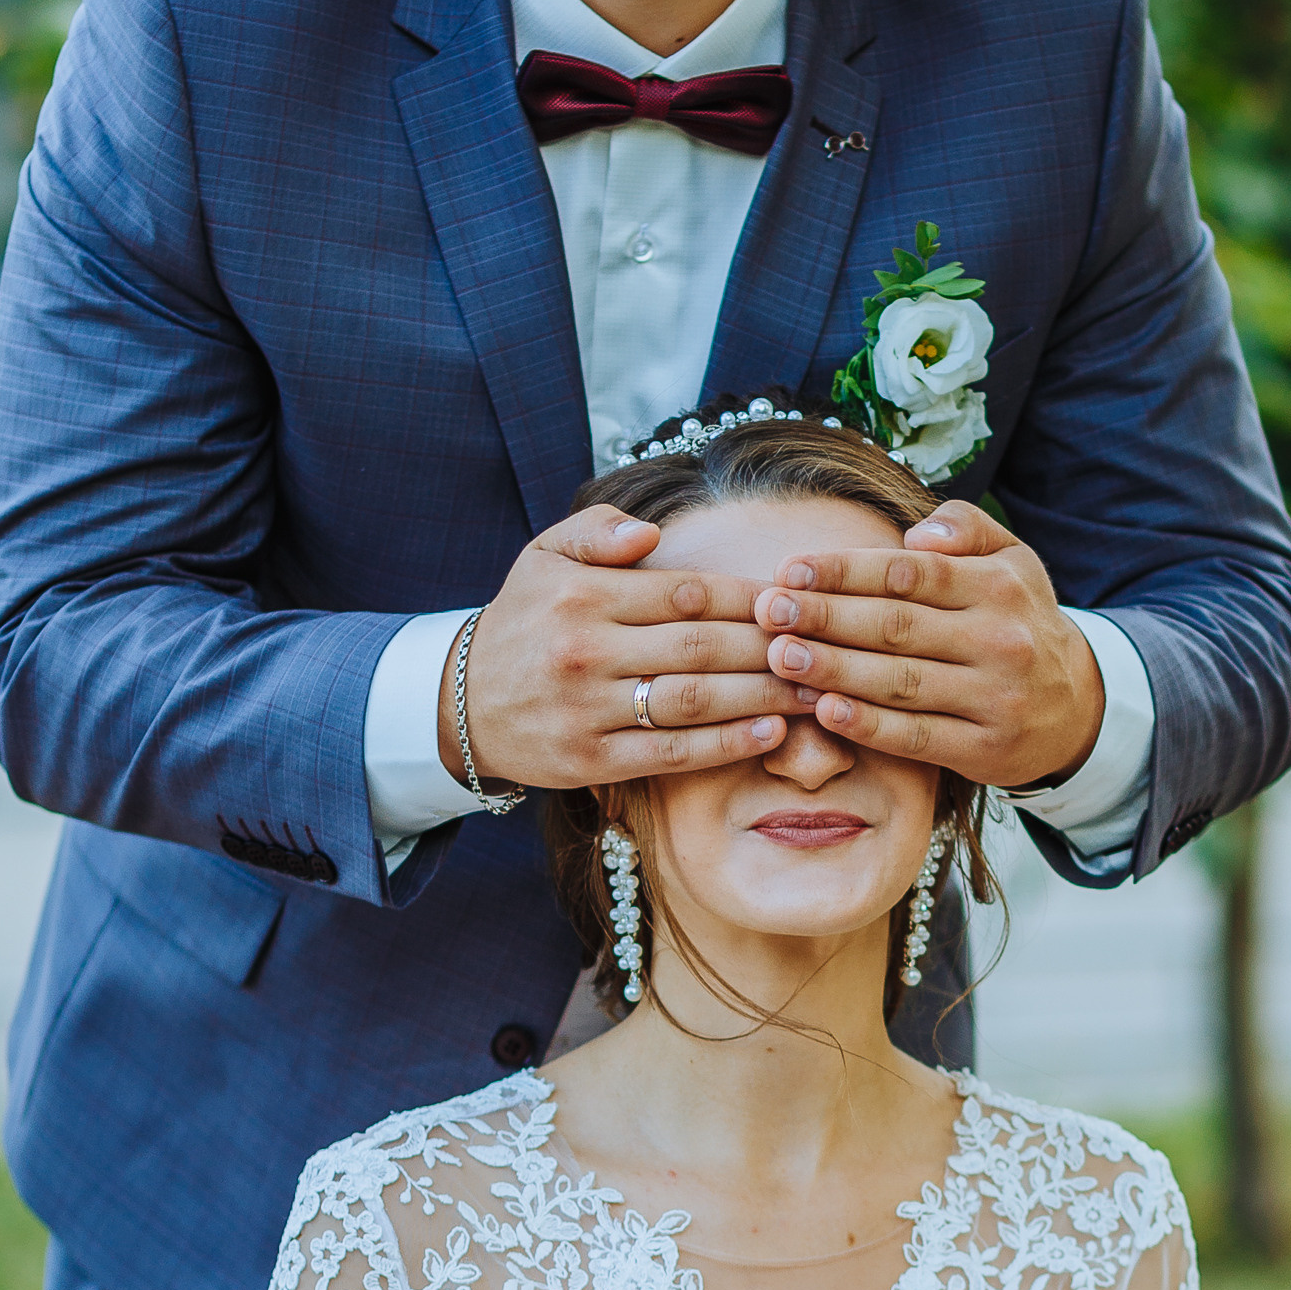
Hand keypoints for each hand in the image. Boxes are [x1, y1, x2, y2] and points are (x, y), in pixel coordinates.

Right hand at [448, 508, 808, 792]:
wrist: (461, 702)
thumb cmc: (524, 620)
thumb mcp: (544, 557)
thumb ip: (599, 531)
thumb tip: (652, 529)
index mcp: (584, 595)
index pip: (687, 593)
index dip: (750, 597)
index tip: (801, 599)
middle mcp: (585, 650)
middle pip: (701, 646)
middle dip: (772, 647)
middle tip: (828, 646)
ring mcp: (587, 709)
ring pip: (692, 701)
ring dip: (763, 696)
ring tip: (816, 691)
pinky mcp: (589, 760)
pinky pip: (670, 753)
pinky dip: (725, 745)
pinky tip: (769, 732)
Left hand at [756, 500, 1104, 790]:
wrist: (1077, 705)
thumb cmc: (1019, 620)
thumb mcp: (1011, 559)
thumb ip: (965, 527)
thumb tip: (916, 532)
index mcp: (997, 586)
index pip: (908, 573)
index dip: (844, 571)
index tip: (789, 570)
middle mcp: (999, 640)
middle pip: (896, 626)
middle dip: (825, 617)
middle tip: (768, 610)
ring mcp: (994, 698)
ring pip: (899, 681)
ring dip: (833, 669)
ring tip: (779, 656)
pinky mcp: (985, 749)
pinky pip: (917, 737)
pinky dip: (868, 725)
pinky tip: (823, 710)